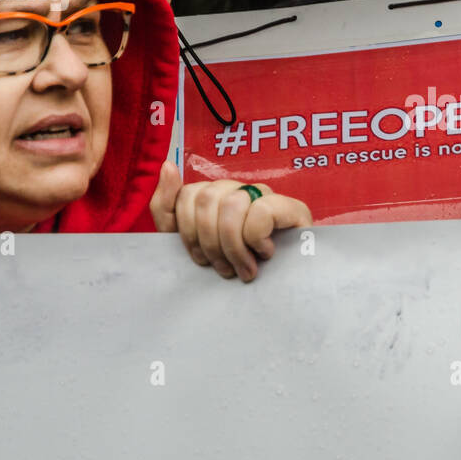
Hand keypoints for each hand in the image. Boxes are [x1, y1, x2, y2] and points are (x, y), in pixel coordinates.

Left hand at [150, 161, 313, 280]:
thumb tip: (168, 165)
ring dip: (234, 246)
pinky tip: (264, 253)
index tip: (201, 259)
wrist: (278, 294)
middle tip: (224, 269)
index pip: (189, 194)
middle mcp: (241, 189)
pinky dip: (256, 237)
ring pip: (232, 204)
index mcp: (217, 196)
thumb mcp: (189, 245)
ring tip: (244, 269)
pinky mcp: (293, 208)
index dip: (188, 231)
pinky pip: (261, 209)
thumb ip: (167, 208)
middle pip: (207, 199)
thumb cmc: (233, 270)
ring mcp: (267, 196)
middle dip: (210, 243)